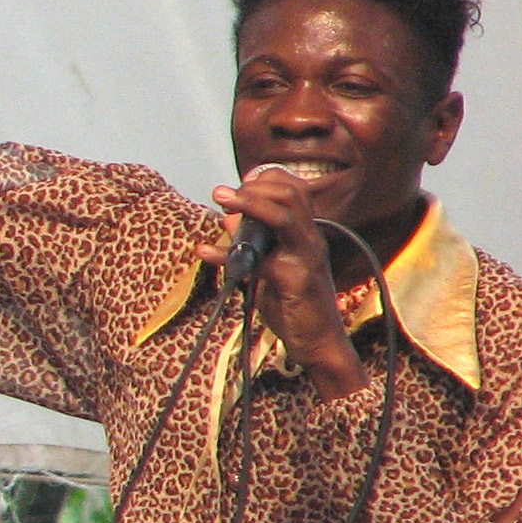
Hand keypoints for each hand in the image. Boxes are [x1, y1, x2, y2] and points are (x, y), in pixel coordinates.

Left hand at [200, 167, 364, 399]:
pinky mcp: (296, 281)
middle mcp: (310, 240)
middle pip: (291, 194)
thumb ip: (249, 243)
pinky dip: (227, 254)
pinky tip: (204, 252)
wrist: (316, 342)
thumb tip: (227, 218)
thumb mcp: (266, 267)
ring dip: (249, 204)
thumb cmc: (292, 304)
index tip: (238, 184)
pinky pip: (260, 260)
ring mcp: (306, 258)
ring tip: (220, 198)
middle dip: (254, 187)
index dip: (265, 179)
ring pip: (284, 217)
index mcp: (306, 233)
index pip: (294, 189)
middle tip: (222, 193)